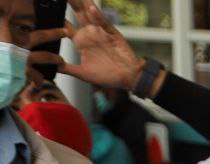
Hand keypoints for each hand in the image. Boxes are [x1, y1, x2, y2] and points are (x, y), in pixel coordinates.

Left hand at [27, 1, 151, 92]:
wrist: (129, 78)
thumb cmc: (109, 76)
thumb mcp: (84, 74)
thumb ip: (68, 69)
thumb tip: (51, 66)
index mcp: (81, 42)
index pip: (65, 25)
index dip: (57, 16)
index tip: (47, 7)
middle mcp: (90, 34)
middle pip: (78, 14)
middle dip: (71, 2)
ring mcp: (101, 32)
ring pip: (90, 15)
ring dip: (83, 4)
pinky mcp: (113, 34)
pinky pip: (104, 24)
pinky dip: (98, 17)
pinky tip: (92, 9)